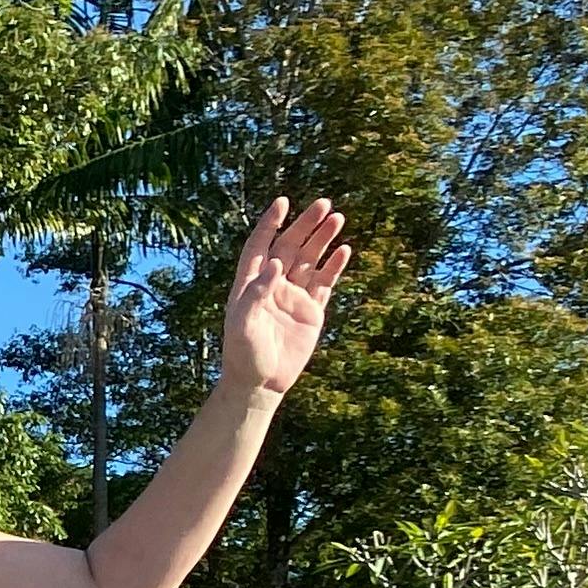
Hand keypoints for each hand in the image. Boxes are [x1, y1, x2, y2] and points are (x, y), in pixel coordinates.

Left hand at [220, 196, 348, 398]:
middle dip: (306, 225)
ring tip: (337, 218)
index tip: (282, 202)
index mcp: (250, 285)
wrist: (260, 384)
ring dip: (322, 239)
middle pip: (290, 247)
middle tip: (324, 204)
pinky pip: (325, 283)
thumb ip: (256, 294)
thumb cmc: (243, 356)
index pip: (260, 247)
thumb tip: (275, 264)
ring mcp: (293, 297)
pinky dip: (334, 266)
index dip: (269, 224)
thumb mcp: (243, 325)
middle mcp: (273, 286)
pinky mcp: (312, 311)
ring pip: (310, 260)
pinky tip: (344, 251)